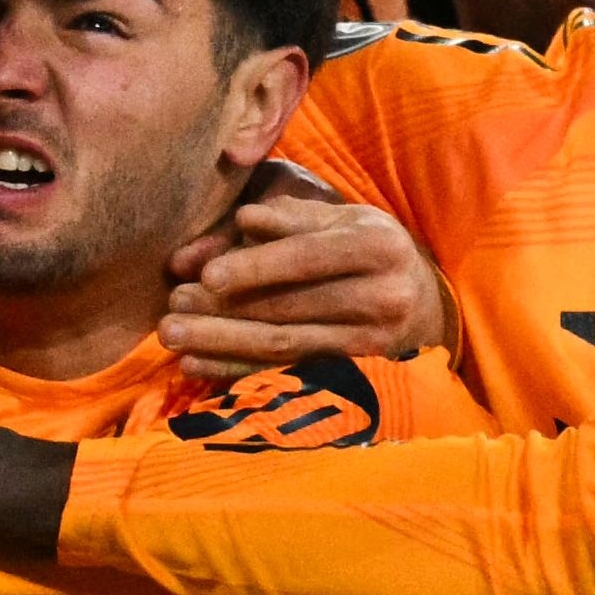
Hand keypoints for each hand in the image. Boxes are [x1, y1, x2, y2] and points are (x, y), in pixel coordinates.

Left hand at [159, 171, 453, 382]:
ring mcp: (371, 343)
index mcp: (377, 246)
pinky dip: (236, 370)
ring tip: (172, 337)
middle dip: (224, 310)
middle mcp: (382, 297)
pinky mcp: (355, 376)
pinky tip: (196, 364)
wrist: (422, 304)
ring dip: (221, 343)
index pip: (308, 258)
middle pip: (290, 309)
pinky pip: (285, 374)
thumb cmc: (366, 250)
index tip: (207, 276)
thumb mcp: (341, 219)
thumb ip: (290, 217)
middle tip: (172, 309)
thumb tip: (243, 220)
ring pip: (283, 346)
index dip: (256, 267)